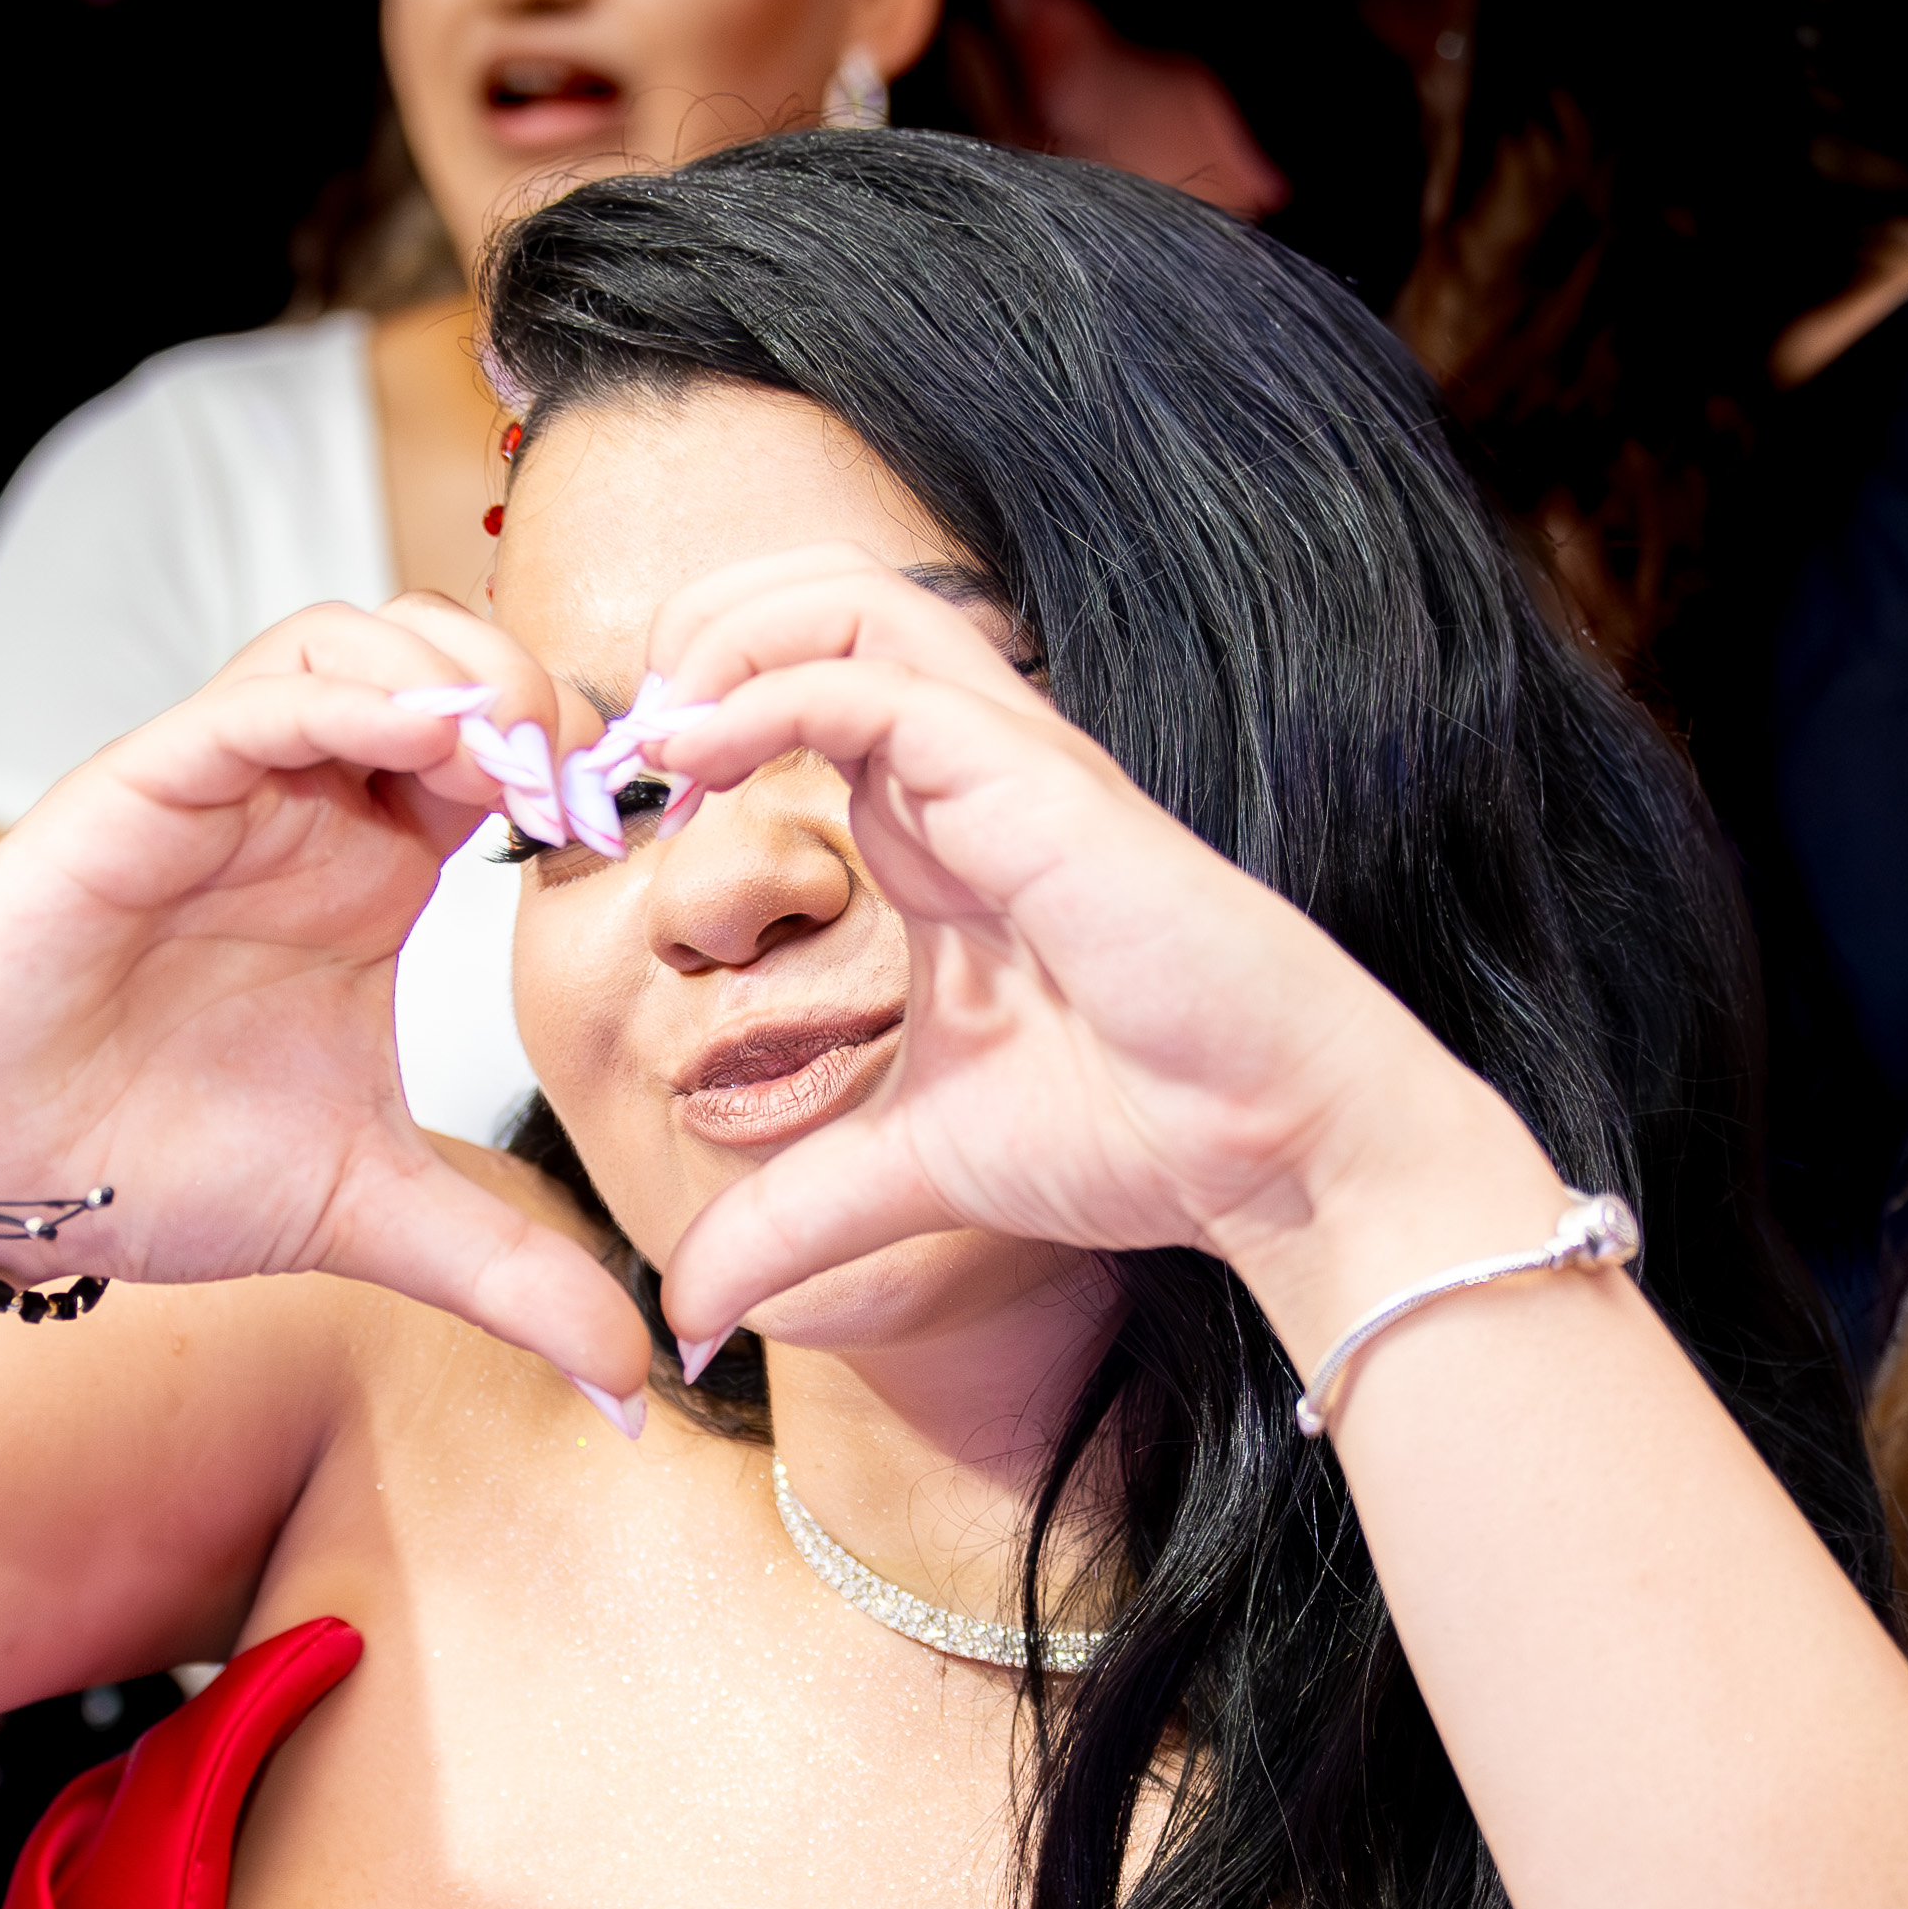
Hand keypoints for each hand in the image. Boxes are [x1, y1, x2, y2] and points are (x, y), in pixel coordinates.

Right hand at [0, 596, 652, 1406]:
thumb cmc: (150, 1168)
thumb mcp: (375, 1216)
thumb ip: (511, 1276)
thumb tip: (635, 1382)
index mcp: (372, 866)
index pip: (496, 742)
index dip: (576, 760)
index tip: (630, 837)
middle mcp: (301, 806)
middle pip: (435, 650)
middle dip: (528, 683)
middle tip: (586, 778)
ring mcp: (219, 788)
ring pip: (343, 636)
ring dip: (446, 665)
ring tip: (516, 749)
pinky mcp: (134, 792)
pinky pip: (246, 701)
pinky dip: (341, 694)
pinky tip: (423, 734)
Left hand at [621, 549, 1558, 1349]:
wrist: (1275, 1149)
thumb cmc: (1137, 1128)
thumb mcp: (909, 1173)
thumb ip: (792, 1221)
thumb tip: (687, 1313)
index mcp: (938, 826)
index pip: (806, 685)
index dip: (702, 717)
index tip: (635, 818)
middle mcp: (969, 770)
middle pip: (821, 595)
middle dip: (701, 626)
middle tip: (632, 744)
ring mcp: (1006, 763)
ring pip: (849, 598)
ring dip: (726, 634)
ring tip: (663, 732)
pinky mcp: (1034, 784)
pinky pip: (876, 682)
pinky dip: (769, 693)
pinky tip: (701, 760)